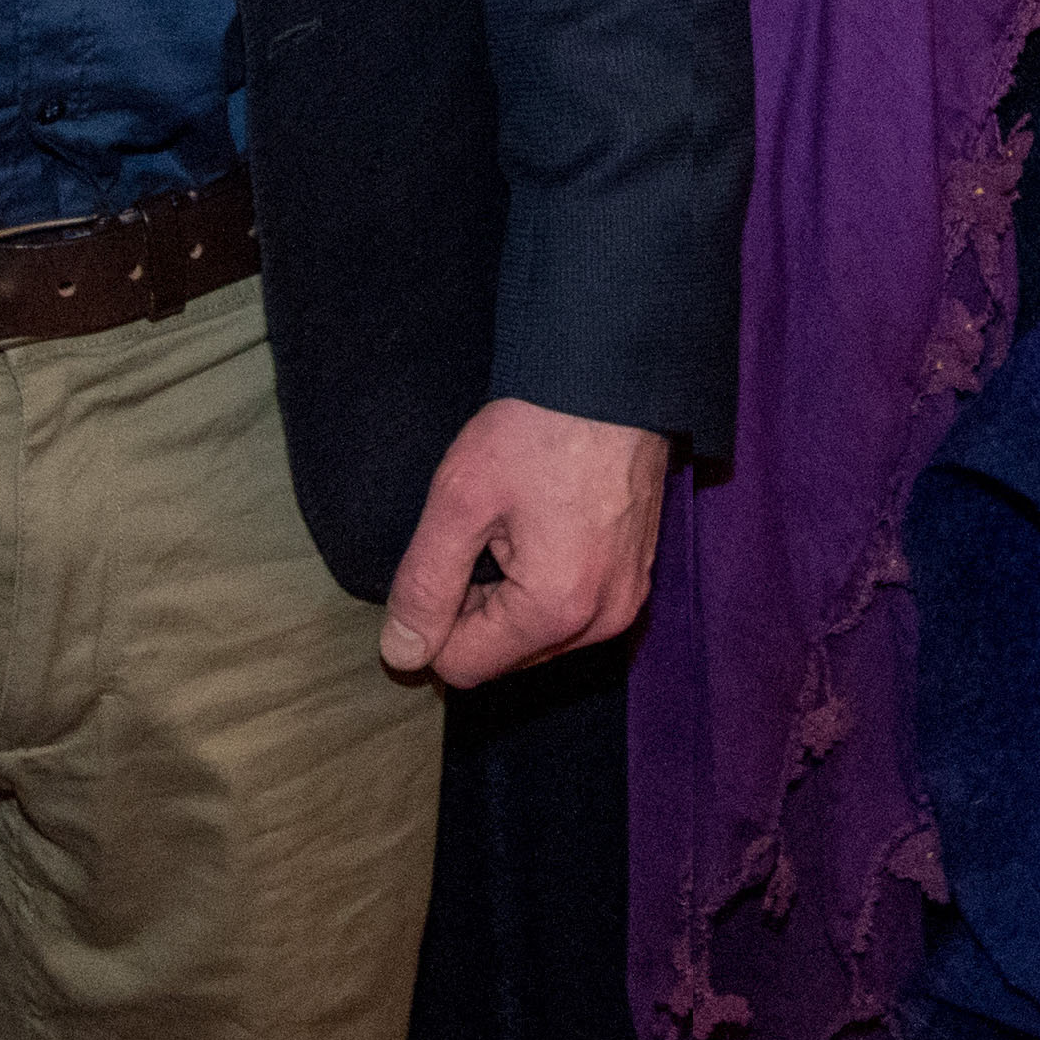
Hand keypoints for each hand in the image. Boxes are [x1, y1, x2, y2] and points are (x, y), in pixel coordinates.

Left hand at [379, 401, 670, 684]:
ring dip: (511, 597)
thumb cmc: (538, 428)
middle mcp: (603, 621)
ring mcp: (628, 601)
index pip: (464, 665)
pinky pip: (573, 611)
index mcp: (557, 609)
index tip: (445, 553)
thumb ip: (425, 586)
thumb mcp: (460, 501)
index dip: (435, 618)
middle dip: (477, 609)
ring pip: (537, 637)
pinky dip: (546, 584)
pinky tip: (544, 526)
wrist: (612, 373)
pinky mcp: (638, 577)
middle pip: (505, 656)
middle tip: (482, 532)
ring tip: (517, 523)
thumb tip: (401, 653)